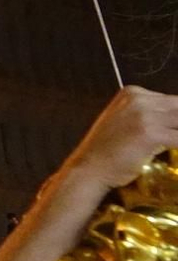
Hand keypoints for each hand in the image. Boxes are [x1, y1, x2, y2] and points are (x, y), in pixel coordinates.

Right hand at [61, 86, 177, 190]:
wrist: (90, 166)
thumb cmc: (107, 149)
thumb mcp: (125, 120)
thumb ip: (148, 114)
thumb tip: (174, 121)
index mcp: (133, 93)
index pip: (173, 100)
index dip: (177, 117)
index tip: (175, 128)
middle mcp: (139, 99)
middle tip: (174, 138)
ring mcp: (144, 115)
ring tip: (173, 142)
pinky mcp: (150, 133)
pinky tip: (175, 153)